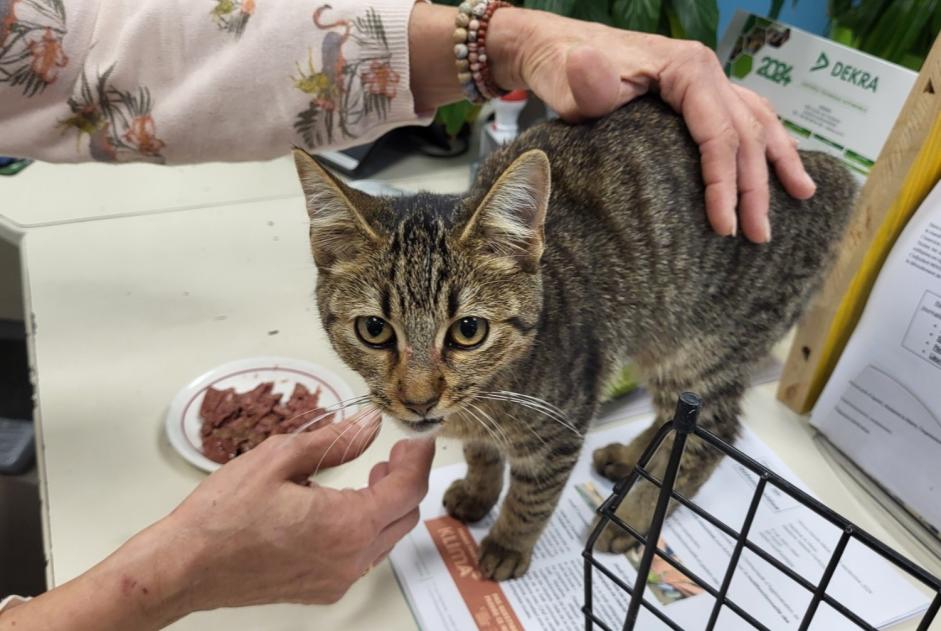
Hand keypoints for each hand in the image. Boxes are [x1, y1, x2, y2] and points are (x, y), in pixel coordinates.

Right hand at [166, 420, 434, 610]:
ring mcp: (336, 580)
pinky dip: (365, 527)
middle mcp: (350, 561)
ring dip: (386, 504)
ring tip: (370, 474)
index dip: (417, 458)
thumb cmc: (223, 515)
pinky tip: (343, 505)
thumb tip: (370, 424)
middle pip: (404, 517)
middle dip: (405, 480)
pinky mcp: (321, 589)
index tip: (417, 438)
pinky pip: (361, 557)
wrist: (184, 566)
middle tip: (392, 453)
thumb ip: (335, 441)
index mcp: (347, 526)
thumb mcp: (280, 458)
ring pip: (385, 539)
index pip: (408, 490)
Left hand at [488, 9, 816, 242]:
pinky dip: (767, 142)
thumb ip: (587, 81)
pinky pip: (744, 117)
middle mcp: (707, 71)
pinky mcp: (698, 93)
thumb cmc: (564, 69)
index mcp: (687, 69)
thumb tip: (587, 65)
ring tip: (802, 199)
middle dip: (755, 188)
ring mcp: (707, 81)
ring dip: (778, 163)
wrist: (557, 49)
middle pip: (744, 135)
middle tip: (758, 236)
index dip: (724, 183)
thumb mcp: (572, 78)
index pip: (719, 134)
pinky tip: (782, 165)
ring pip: (757, 122)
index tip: (723, 226)